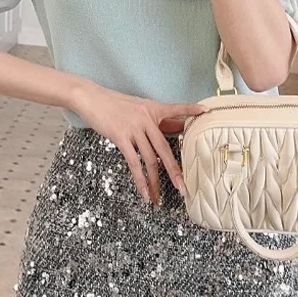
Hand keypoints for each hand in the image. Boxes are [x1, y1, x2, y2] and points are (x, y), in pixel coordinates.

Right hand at [69, 81, 207, 205]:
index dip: (191, 110)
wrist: (90, 97)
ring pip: (151, 160)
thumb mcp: (134, 107)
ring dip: (156, 182)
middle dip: (175, 171)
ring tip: (159, 199)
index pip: (175, 109)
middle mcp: (146, 118)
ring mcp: (134, 128)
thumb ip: (149, 119)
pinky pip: (134, 162)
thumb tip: (163, 131)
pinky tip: (144, 192)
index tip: (207, 111)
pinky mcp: (121, 137)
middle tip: (183, 188)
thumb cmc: (111, 103)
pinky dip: (140, 180)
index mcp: (152, 108)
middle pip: (165, 148)